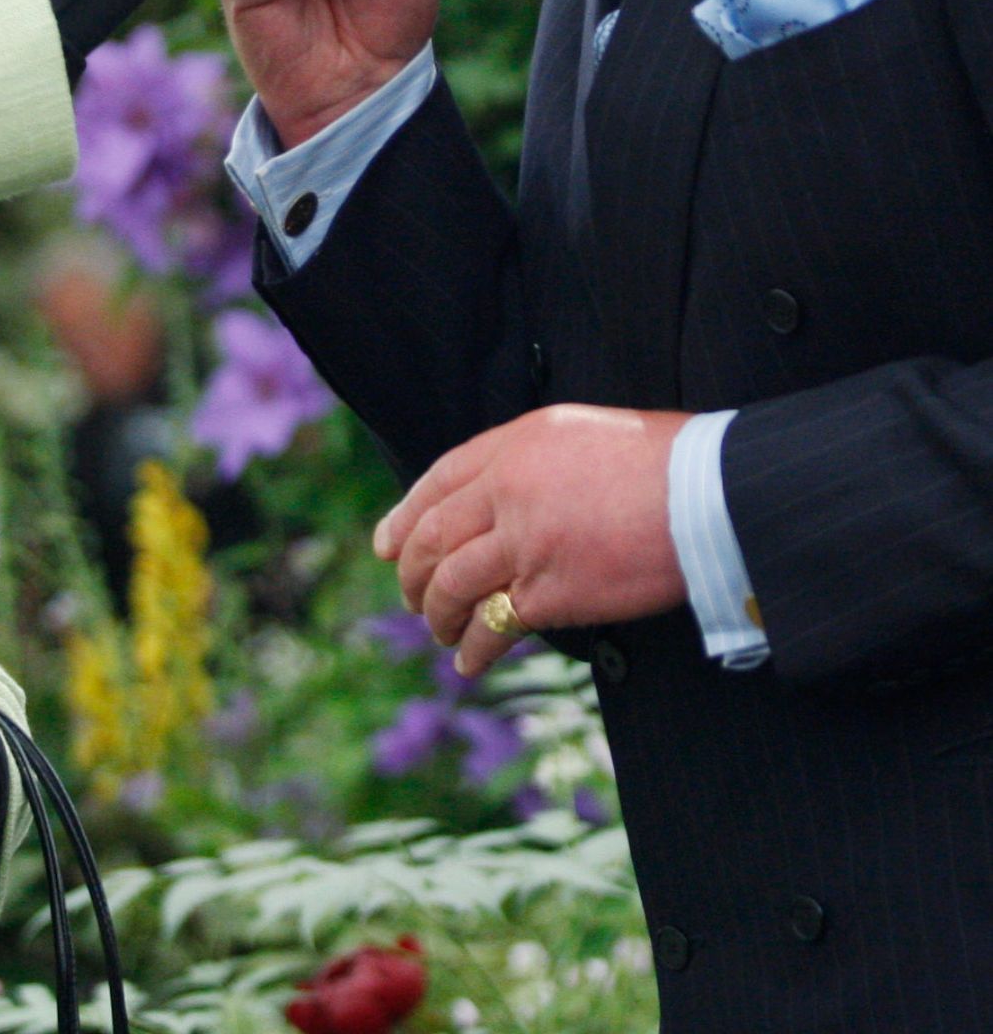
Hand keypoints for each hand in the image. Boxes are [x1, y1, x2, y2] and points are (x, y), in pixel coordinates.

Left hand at [373, 405, 690, 677]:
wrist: (706, 491)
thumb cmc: (660, 461)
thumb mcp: (580, 433)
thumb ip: (531, 460)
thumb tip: (504, 493)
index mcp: (515, 445)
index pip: (439, 479)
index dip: (405, 516)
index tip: (387, 544)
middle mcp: (508, 489)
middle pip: (433, 535)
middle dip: (412, 572)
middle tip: (410, 595)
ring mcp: (525, 542)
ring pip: (452, 582)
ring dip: (437, 613)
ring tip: (439, 631)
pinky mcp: (551, 591)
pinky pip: (494, 624)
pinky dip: (475, 647)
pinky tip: (469, 661)